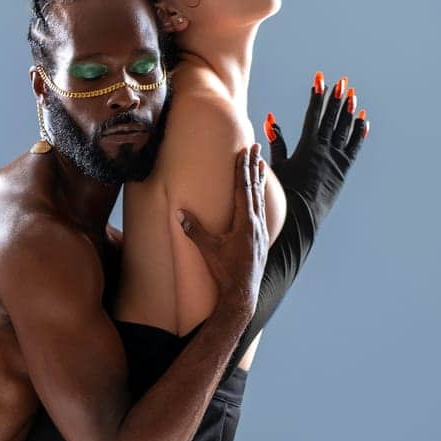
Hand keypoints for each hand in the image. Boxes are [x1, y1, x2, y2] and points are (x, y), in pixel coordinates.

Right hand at [175, 143, 268, 318]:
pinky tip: (259, 194)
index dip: (242, 169)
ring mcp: (261, 231)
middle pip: (255, 188)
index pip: (244, 189)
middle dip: (254, 166)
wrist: (242, 293)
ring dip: (259, 179)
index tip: (243, 151)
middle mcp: (257, 224)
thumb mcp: (208, 250)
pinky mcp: (261, 239)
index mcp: (245, 223)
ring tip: (260, 163)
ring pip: (260, 199)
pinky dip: (260, 196)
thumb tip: (179, 213)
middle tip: (255, 147)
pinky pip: (262, 210)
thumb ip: (194, 230)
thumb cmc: (225, 272)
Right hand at [265, 72, 368, 226]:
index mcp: (307, 146)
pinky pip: (354, 147)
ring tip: (352, 95)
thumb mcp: (277, 166)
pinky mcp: (344, 170)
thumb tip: (270, 118)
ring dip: (349, 111)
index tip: (320, 79)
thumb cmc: (284, 193)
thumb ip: (276, 142)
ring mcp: (336, 159)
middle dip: (336, 98)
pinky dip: (359, 133)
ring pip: (345, 130)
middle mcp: (324, 149)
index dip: (317, 95)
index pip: (314, 114)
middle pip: (332, 118)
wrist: (301, 217)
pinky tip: (363, 121)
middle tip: (341, 81)